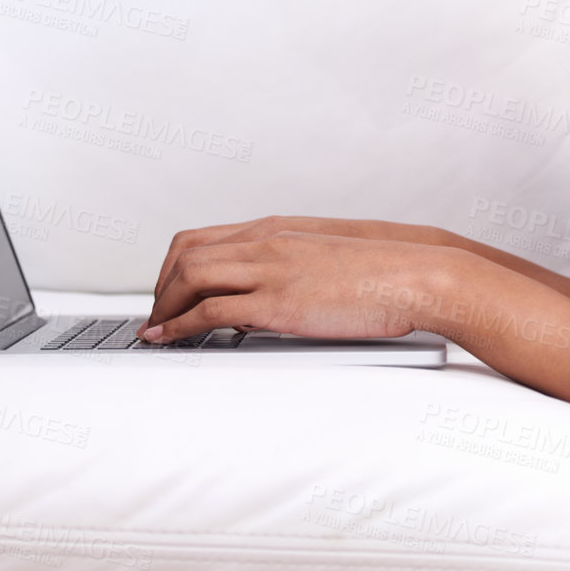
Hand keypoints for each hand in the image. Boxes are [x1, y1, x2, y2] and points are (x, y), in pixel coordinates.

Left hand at [137, 229, 447, 342]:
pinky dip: (180, 326)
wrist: (413, 275)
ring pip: (191, 276)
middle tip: (156, 315)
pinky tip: (171, 339)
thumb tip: (262, 302)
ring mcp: (270, 270)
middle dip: (160, 288)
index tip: (166, 293)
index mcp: (276, 231)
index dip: (172, 268)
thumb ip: (288, 271)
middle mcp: (266, 243)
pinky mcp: (277, 302)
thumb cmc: (379, 274)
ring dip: (163, 306)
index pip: (201, 239)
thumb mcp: (323, 261)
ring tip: (156, 331)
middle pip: (186, 255)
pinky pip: (211, 310)